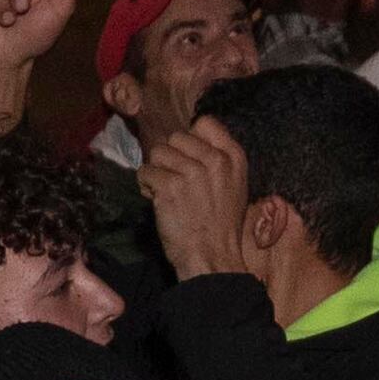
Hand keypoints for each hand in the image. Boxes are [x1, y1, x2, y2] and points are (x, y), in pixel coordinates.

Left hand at [140, 115, 254, 281]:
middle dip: (169, 157)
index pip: (205, 122)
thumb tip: (188, 143)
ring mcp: (192, 172)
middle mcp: (215, 160)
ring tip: (165, 191)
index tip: (187, 157)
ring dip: (156, 171)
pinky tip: (156, 201)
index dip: (189, 138)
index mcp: (234, 157)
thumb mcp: (234, 185)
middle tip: (174, 180)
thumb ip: (216, 160)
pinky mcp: (170, 187)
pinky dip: (145, 187)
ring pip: (157, 152)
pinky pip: (145, 172)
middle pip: (176, 136)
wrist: (212, 256)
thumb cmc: (220, 226)